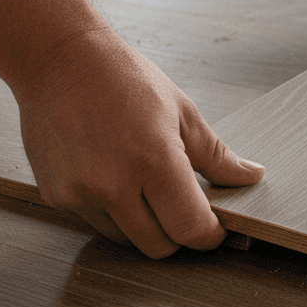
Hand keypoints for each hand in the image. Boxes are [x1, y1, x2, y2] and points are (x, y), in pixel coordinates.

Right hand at [14, 27, 262, 257]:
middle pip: (158, 246)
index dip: (209, 235)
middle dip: (177, 233)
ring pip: (125, 240)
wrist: (58, 60)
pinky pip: (94, 223)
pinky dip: (111, 211)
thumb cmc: (123, 78)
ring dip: (142, 224)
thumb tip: (251, 177)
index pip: (190, 229)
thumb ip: (217, 155)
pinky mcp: (55, 197)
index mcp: (154, 160)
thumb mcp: (182, 111)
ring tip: (143, 181)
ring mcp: (79, 194)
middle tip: (182, 205)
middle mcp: (113, 184)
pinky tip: (112, 174)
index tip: (215, 228)